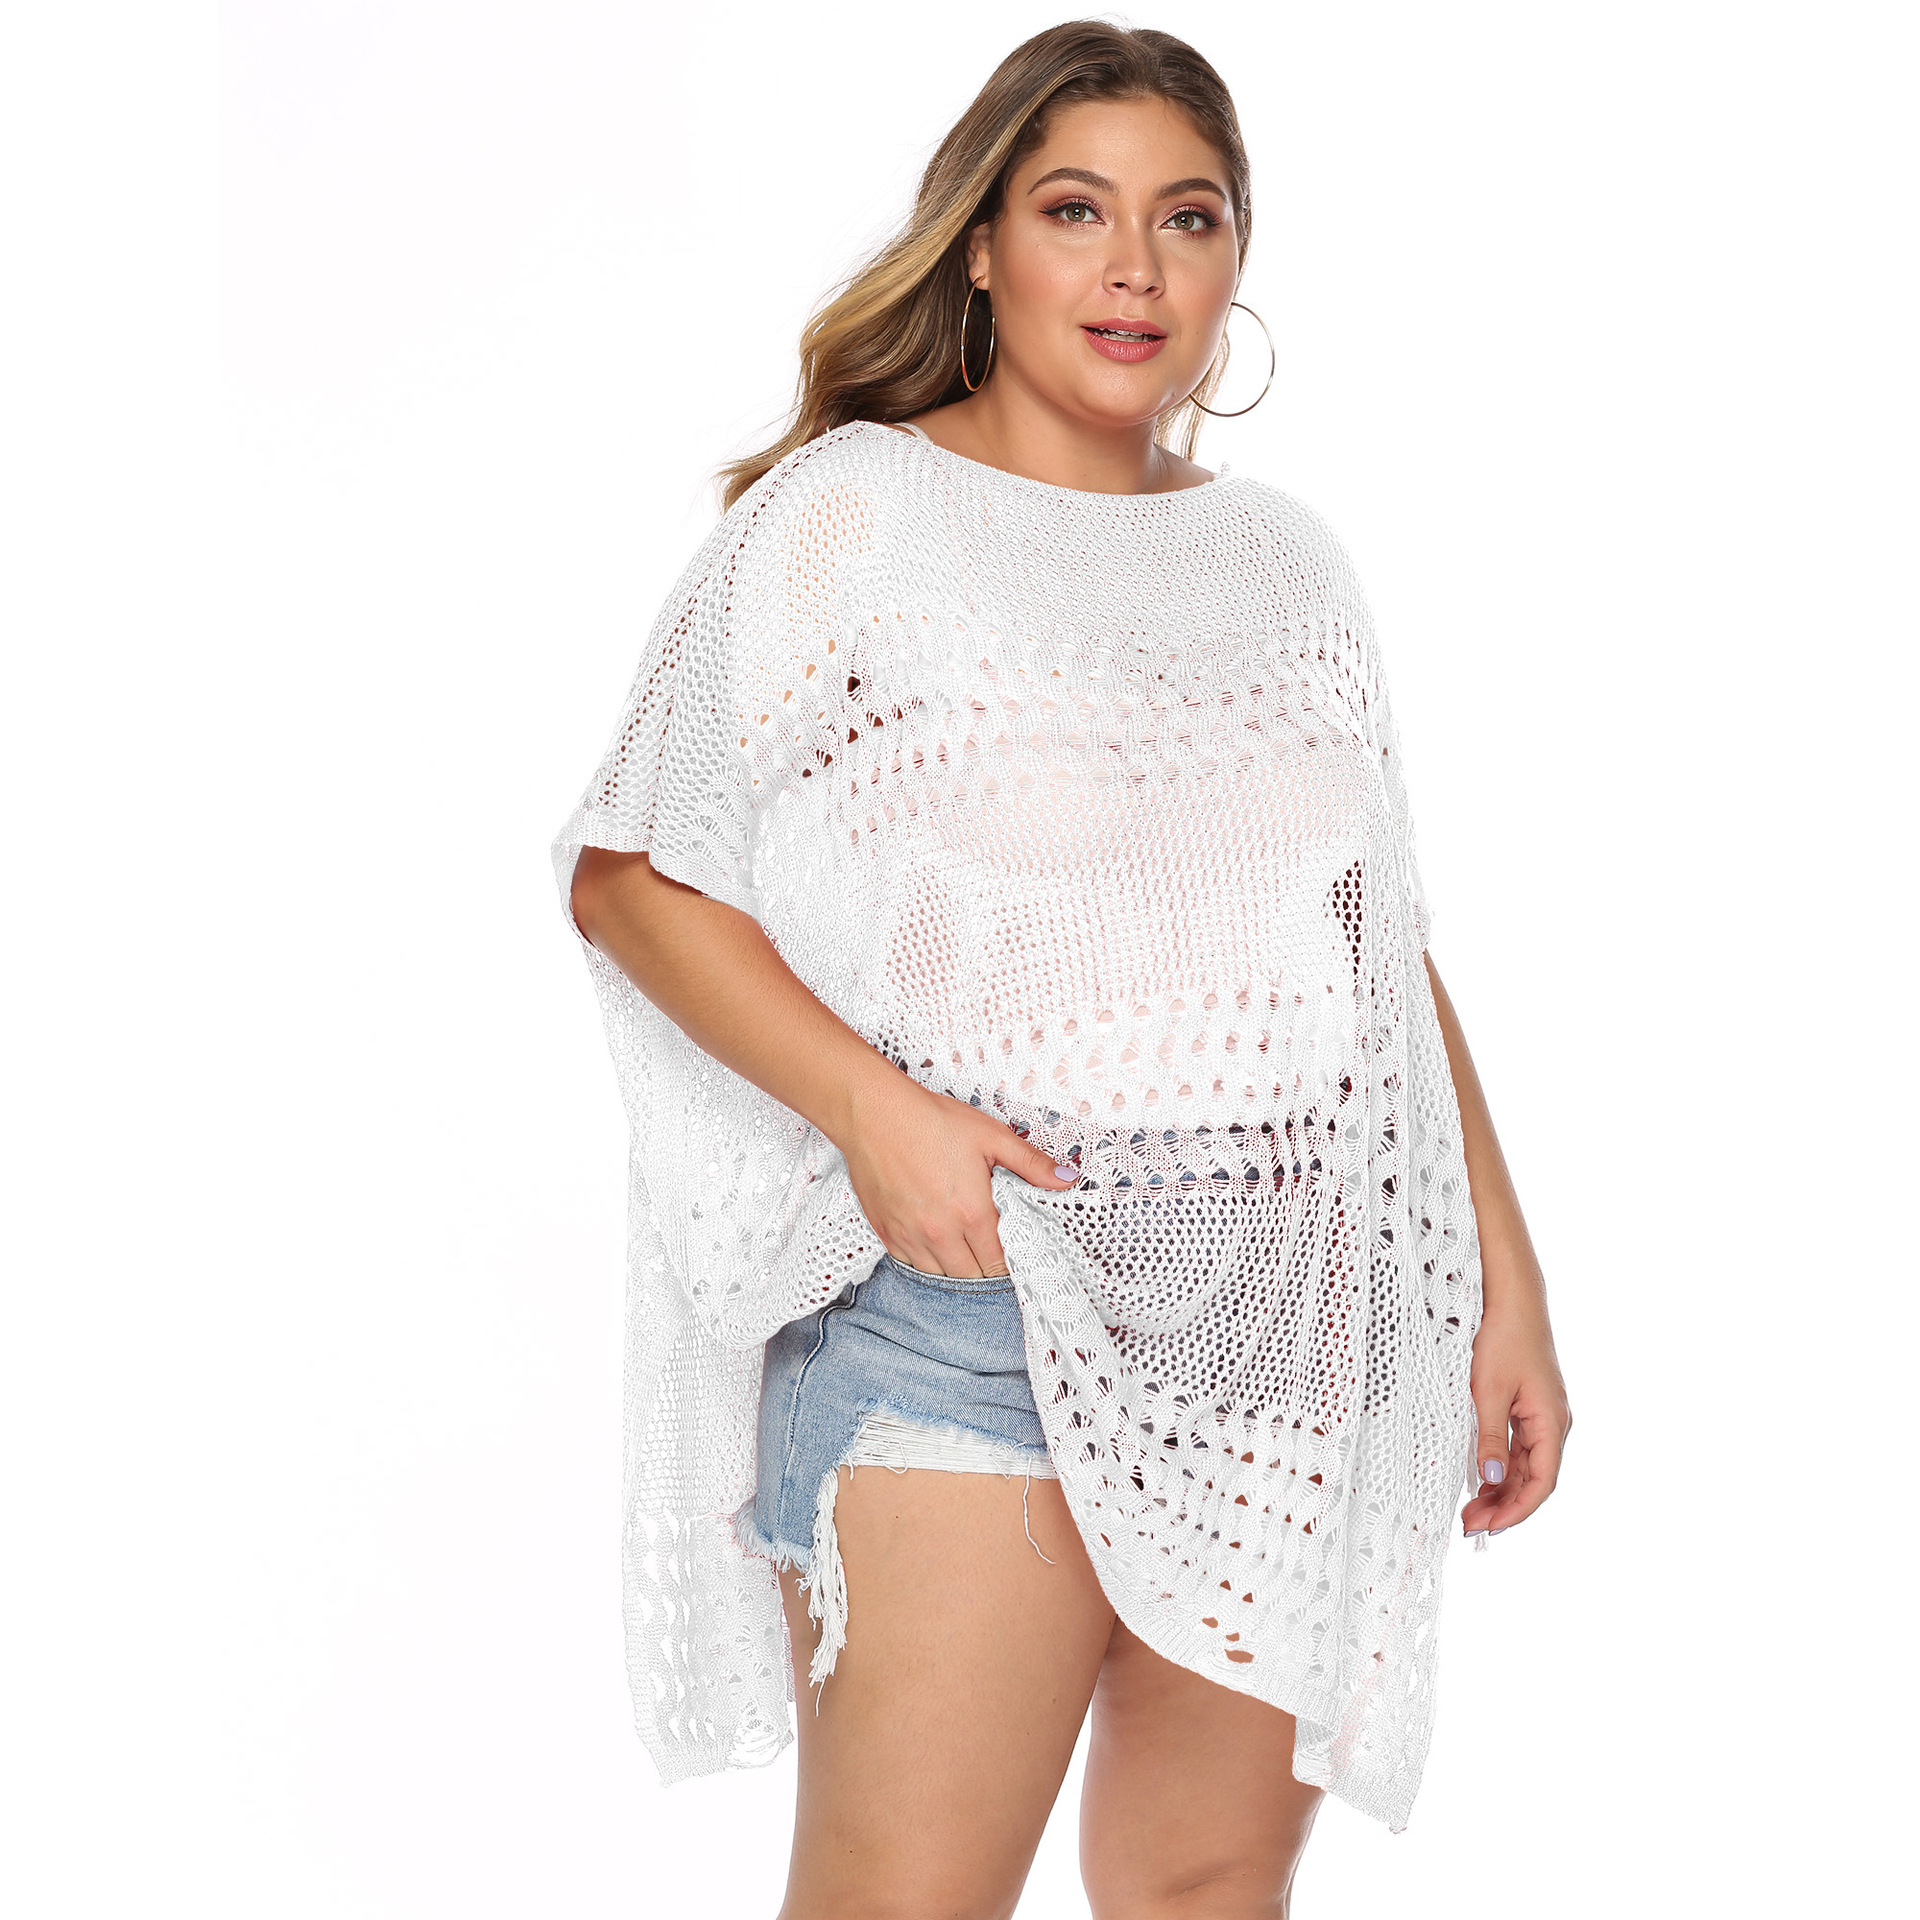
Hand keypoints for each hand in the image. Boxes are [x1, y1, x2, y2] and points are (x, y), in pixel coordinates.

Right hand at [841, 1077, 1078, 1277]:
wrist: (874, 1112)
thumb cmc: (932, 1120)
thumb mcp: (991, 1136)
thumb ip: (1031, 1164)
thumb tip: (1067, 1180)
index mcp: (973, 1213)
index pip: (998, 1261)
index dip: (1008, 1264)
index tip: (1012, 1259)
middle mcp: (941, 1232)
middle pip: (971, 1276)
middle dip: (984, 1271)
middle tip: (990, 1258)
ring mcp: (911, 1236)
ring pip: (940, 1277)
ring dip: (955, 1270)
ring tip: (964, 1256)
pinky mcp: (887, 1232)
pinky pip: (910, 1265)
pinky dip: (925, 1262)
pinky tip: (934, 1247)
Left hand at [1461, 1301, 1570, 1538]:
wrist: (1513, 1300)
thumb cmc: (1503, 1339)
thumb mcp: (1489, 1390)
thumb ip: (1490, 1438)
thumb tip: (1492, 1479)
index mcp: (1551, 1422)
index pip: (1542, 1482)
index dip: (1517, 1510)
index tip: (1489, 1529)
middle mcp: (1553, 1423)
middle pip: (1534, 1479)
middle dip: (1504, 1506)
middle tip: (1468, 1526)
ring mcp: (1542, 1416)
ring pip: (1525, 1466)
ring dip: (1501, 1490)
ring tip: (1469, 1510)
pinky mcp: (1529, 1408)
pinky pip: (1519, 1448)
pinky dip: (1501, 1468)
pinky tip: (1479, 1481)